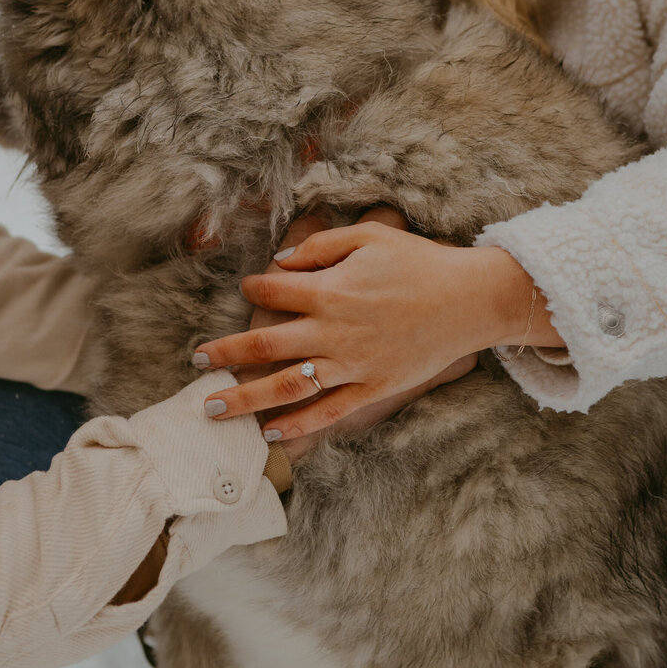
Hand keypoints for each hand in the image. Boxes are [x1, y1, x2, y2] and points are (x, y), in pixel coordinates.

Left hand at [196, 216, 561, 442]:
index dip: (254, 289)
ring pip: (287, 387)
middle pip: (266, 346)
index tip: (247, 289)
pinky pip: (329, 412)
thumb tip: (282, 262)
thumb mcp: (371, 236)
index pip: (274, 292)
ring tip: (210, 407)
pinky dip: (299, 424)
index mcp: (332, 290)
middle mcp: (335, 332)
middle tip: (195, 360)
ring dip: (245, 398)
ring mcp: (353, 365)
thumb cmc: (421, 262)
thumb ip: (322, 246)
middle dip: (225, 353)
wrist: (471, 300)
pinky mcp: (373, 389)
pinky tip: (271, 431)